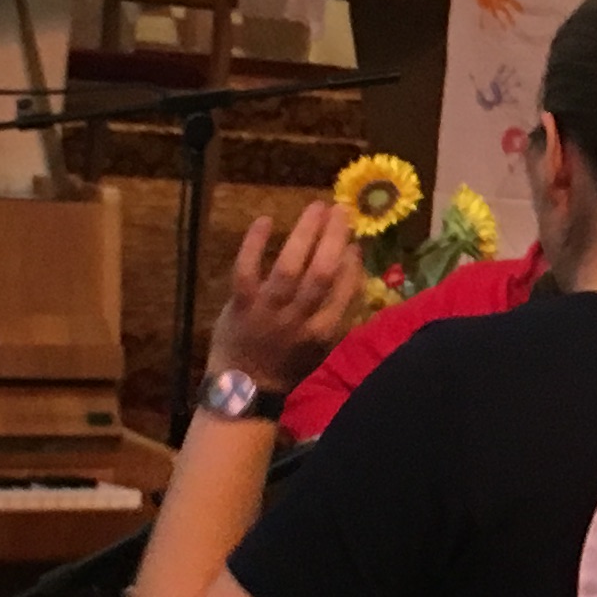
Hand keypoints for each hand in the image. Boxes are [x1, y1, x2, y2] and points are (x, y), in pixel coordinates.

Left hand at [208, 200, 366, 390]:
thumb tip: (352, 269)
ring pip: (289, 269)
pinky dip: (254, 244)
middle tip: (342, 211)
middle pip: (322, 274)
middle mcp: (299, 321)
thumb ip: (337, 311)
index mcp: (323, 332)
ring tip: (317, 208)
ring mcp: (268, 312)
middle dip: (334, 239)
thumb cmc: (286, 364)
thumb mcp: (321, 346)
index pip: (346, 293)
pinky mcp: (240, 306)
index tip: (356, 243)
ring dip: (305, 234)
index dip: (353, 265)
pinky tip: (265, 220)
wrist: (244, 388)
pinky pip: (246, 271)